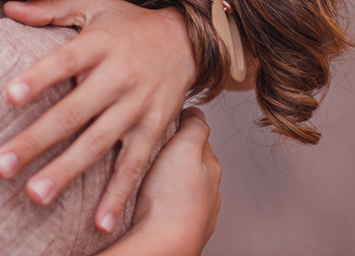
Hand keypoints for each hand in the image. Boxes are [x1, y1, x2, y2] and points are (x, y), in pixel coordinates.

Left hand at [0, 0, 196, 232]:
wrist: (190, 41)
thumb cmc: (129, 23)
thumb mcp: (92, 4)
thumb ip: (50, 7)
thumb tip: (8, 7)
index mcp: (99, 45)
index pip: (64, 62)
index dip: (37, 79)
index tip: (8, 97)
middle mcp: (118, 77)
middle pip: (73, 112)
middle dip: (35, 140)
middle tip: (0, 165)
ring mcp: (137, 107)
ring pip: (97, 144)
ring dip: (66, 171)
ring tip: (35, 195)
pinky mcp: (154, 130)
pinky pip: (133, 166)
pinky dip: (118, 196)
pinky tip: (99, 223)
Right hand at [110, 107, 220, 255]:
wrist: (162, 244)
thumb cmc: (172, 198)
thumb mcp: (185, 148)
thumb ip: (194, 127)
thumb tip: (198, 112)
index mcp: (211, 168)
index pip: (196, 139)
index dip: (177, 129)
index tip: (157, 125)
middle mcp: (209, 192)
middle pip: (188, 165)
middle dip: (171, 158)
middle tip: (146, 152)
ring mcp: (197, 213)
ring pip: (180, 189)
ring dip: (167, 183)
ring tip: (144, 179)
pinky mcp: (181, 230)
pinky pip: (171, 209)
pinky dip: (162, 204)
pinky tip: (148, 202)